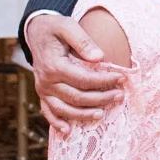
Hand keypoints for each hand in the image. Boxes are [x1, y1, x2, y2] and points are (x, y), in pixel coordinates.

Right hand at [26, 13, 125, 132]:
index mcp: (54, 66)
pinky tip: (68, 131)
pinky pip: (48, 112)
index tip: (121, 78)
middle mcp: (46, 81)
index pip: (83, 79)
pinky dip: (56, 123)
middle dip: (100, 98)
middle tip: (120, 96)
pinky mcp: (42, 94)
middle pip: (77, 97)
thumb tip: (100, 58)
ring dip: (84, 114)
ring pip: (65, 109)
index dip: (103, 81)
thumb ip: (83, 42)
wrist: (37, 32)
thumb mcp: (69, 27)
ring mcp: (43, 90)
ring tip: (103, 114)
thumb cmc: (56, 29)